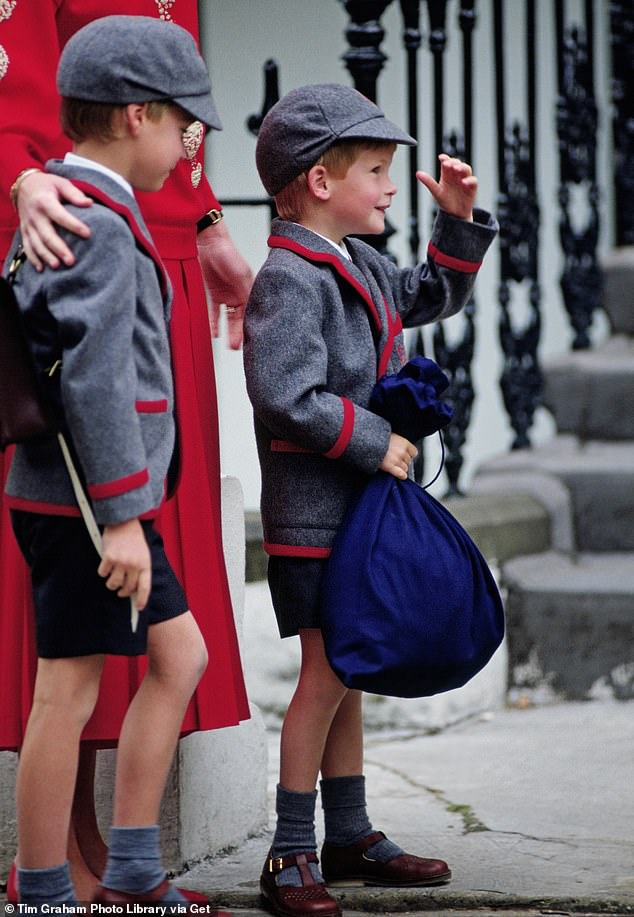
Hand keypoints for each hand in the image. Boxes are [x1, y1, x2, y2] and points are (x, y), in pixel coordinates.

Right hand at [17, 170, 92, 270]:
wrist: (23, 185)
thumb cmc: (48, 185)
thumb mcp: (61, 183)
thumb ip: (75, 194)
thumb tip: (89, 203)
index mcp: (45, 201)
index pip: (60, 215)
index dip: (74, 225)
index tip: (88, 234)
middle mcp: (35, 215)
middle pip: (47, 235)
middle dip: (59, 249)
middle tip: (71, 261)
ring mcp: (28, 225)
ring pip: (36, 244)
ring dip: (46, 256)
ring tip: (57, 266)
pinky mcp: (25, 232)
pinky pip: (27, 247)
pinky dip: (33, 259)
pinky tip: (42, 270)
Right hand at [98, 519, 151, 610]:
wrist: (124, 522)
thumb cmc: (134, 540)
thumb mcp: (143, 554)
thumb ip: (140, 570)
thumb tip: (133, 590)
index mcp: (145, 564)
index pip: (145, 587)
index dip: (142, 600)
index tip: (138, 607)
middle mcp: (134, 564)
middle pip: (127, 588)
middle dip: (123, 592)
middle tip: (120, 591)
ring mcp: (121, 561)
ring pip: (113, 583)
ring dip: (112, 584)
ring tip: (112, 577)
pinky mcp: (108, 557)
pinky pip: (102, 573)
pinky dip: (103, 572)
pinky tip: (106, 564)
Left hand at [196, 217, 253, 349]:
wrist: (206, 241)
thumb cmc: (227, 253)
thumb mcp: (241, 276)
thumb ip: (245, 295)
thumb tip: (250, 314)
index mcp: (249, 290)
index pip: (251, 313)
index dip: (250, 327)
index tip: (250, 340)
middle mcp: (238, 294)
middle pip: (240, 318)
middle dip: (239, 333)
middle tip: (237, 347)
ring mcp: (225, 294)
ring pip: (228, 318)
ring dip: (228, 330)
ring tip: (228, 344)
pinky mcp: (212, 293)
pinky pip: (213, 312)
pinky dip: (213, 322)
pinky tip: (213, 333)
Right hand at [379, 433, 417, 479]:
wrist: (369, 442)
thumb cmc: (379, 439)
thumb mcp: (392, 436)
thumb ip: (399, 442)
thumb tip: (401, 447)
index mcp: (404, 443)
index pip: (414, 452)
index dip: (409, 454)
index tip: (405, 455)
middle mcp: (402, 452)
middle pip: (408, 461)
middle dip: (403, 461)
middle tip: (396, 459)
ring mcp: (396, 460)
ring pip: (405, 468)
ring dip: (401, 468)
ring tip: (394, 465)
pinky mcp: (390, 467)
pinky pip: (400, 474)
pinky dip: (401, 475)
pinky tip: (401, 475)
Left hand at [416, 154, 477, 221]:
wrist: (454, 215)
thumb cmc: (445, 202)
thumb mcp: (436, 192)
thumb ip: (428, 182)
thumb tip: (418, 173)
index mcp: (447, 174)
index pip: (447, 162)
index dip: (445, 158)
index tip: (441, 158)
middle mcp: (456, 175)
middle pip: (457, 163)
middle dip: (454, 162)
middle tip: (448, 164)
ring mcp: (465, 180)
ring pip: (466, 169)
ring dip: (462, 167)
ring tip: (456, 169)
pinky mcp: (472, 187)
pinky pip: (473, 181)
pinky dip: (470, 180)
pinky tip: (464, 182)